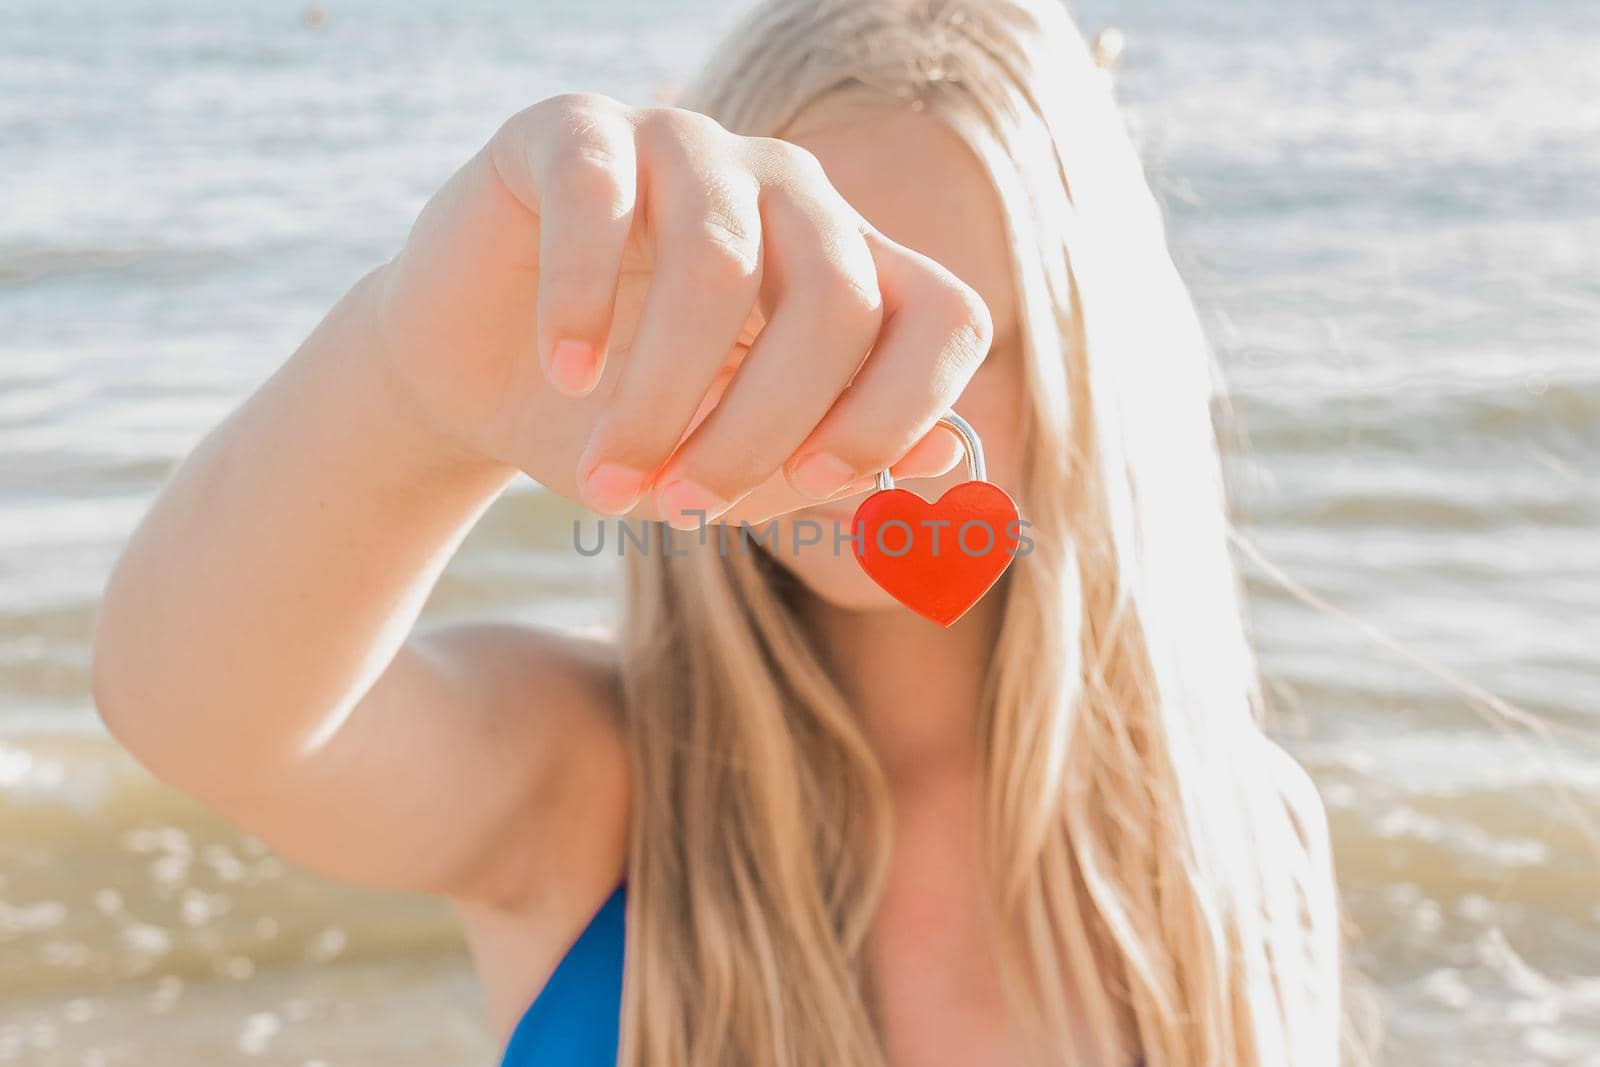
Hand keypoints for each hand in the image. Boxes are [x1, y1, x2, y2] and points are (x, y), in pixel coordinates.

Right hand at [370, 92, 992, 526]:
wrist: (479, 381)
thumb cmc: (624, 424)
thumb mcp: (731, 472)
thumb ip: (833, 472)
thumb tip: (953, 464)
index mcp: (849, 271)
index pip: (945, 317)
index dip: (901, 408)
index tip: (818, 484)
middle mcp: (788, 193)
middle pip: (836, 299)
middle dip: (761, 430)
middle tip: (684, 508)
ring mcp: (686, 148)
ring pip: (718, 258)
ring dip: (662, 396)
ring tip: (609, 476)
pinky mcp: (574, 133)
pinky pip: (600, 199)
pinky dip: (580, 303)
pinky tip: (562, 374)